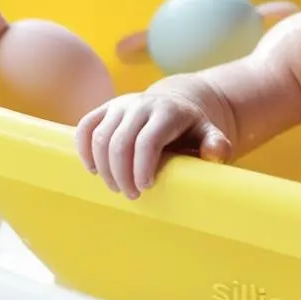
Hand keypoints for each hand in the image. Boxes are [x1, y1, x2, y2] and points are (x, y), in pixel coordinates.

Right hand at [75, 91, 231, 198]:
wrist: (176, 104)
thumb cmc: (191, 129)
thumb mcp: (209, 134)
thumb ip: (216, 144)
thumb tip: (214, 154)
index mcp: (168, 112)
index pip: (147, 141)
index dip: (142, 167)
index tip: (146, 186)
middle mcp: (141, 104)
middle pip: (120, 142)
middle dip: (121, 174)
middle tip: (131, 194)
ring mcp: (121, 105)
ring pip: (100, 137)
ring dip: (104, 167)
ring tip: (117, 187)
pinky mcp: (106, 109)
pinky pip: (86, 126)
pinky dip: (84, 149)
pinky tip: (94, 170)